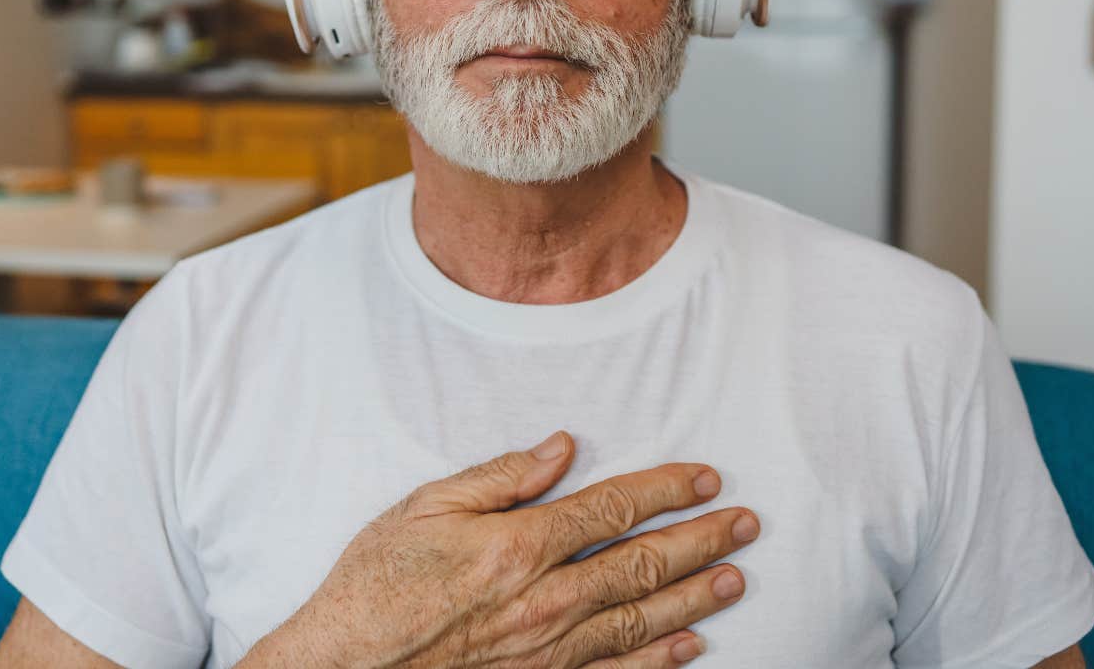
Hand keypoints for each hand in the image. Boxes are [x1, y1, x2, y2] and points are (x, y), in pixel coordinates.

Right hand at [242, 431, 757, 667]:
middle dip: (701, 540)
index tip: (704, 476)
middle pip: (642, 563)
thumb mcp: (426, 507)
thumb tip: (561, 447)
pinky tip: (690, 647)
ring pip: (641, 619)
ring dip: (695, 596)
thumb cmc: (377, 582)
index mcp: (520, 546)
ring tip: (735, 576)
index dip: (666, 490)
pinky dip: (658, 660)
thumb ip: (501, 477)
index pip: (613, 508)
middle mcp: (546, 600)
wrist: (347, 666)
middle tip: (746, 523)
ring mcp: (548, 649)